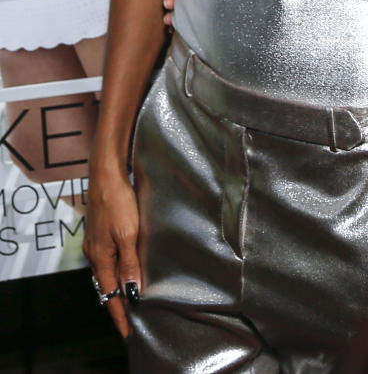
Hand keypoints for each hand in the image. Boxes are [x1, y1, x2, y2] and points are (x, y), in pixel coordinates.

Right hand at [83, 168, 141, 337]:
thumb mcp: (128, 234)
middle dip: (117, 305)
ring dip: (116, 289)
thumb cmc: (118, 202)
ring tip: (129, 301)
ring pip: (106, 275)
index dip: (119, 314)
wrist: (106, 176)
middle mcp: (95, 254)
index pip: (110, 295)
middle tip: (130, 321)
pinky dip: (115, 273)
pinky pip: (107, 262)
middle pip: (105, 288)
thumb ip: (130, 263)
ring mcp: (95, 244)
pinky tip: (123, 272)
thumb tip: (131, 292)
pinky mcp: (100, 234)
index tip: (128, 332)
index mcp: (101, 258)